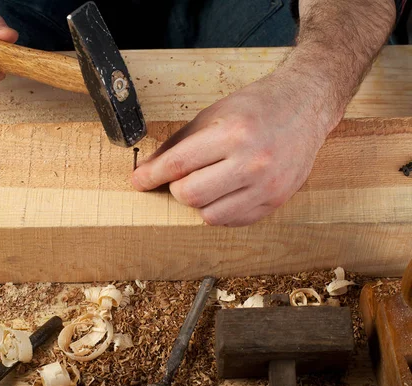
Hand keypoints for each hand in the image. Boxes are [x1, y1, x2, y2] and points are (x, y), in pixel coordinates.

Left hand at [132, 72, 338, 225]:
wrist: (305, 107)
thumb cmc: (256, 107)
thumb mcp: (212, 114)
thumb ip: (178, 144)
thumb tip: (148, 169)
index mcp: (233, 133)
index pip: (179, 164)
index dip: (152, 175)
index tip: (139, 181)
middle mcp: (253, 162)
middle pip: (191, 195)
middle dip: (176, 189)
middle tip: (180, 177)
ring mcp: (267, 185)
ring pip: (209, 215)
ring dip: (198, 202)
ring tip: (206, 182)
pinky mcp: (275, 201)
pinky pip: (232, 220)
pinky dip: (218, 210)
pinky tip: (223, 191)